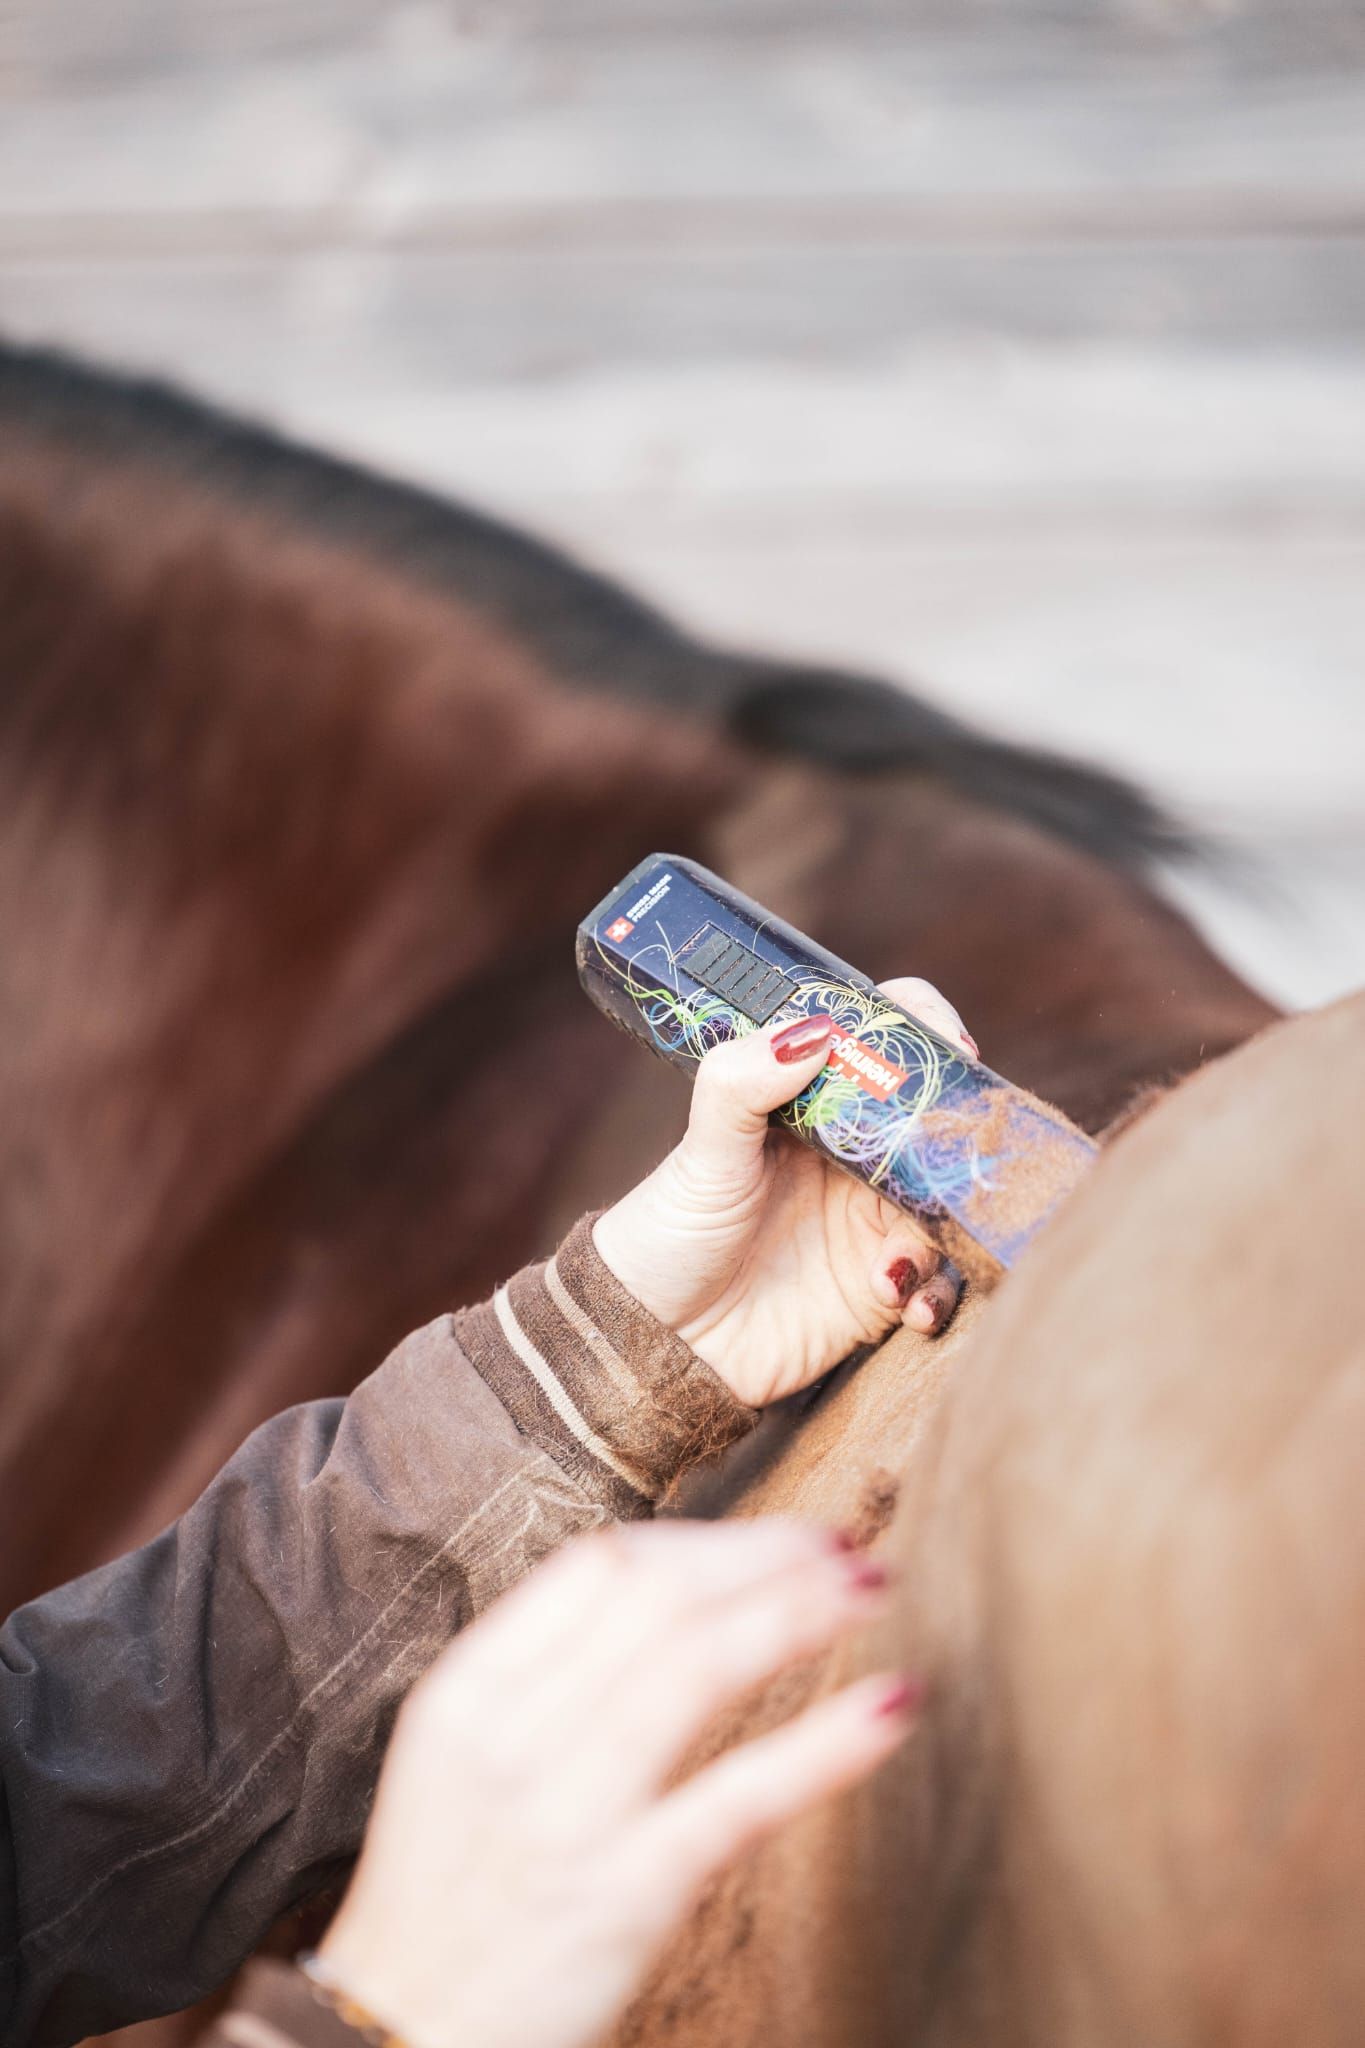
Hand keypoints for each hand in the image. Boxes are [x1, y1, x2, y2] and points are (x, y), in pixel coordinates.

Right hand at [317, 1520, 917, 2047]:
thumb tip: (671, 1596)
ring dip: (796, 1613)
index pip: (599, 1567)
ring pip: (696, 1670)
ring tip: (869, 1585)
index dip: (702, 1538)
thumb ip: (546, 1678)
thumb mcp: (460, 1761)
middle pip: (658, 1599)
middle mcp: (514, 1738)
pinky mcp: (623, 1899)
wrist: (387, 2046)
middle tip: (842, 1543)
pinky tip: (890, 1705)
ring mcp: (567, 1817)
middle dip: (763, 1558)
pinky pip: (737, 1799)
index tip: (773, 1539)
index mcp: (469, 1691)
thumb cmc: (445, 1899)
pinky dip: (823, 1744)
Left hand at [592, 977, 976, 1406]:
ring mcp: (872, 1222)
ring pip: (949, 1204)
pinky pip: (938, 1282)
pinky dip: (935, 1293)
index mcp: (812, 1105)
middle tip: (960, 1156)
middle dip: (960, 1135)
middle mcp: (853, 1157)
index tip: (950, 1048)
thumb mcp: (701, 1153)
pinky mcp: (881, 1290)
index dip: (922, 1031)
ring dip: (944, 1229)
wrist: (651, 1342)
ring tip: (896, 1262)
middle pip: (936, 1120)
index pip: (883, 1042)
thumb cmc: (668, 1236)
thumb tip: (816, 1030)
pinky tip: (902, 1303)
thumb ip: (744, 1083)